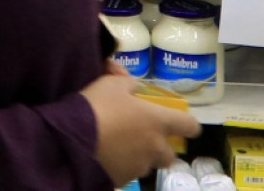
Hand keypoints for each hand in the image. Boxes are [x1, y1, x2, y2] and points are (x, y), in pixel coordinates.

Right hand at [81, 72, 201, 185]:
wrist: (73, 140)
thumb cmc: (98, 107)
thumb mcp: (110, 84)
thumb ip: (127, 82)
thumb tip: (133, 83)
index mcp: (158, 121)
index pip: (190, 126)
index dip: (187, 124)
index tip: (178, 122)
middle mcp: (155, 147)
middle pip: (170, 154)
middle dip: (158, 147)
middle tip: (139, 136)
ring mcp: (140, 166)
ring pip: (147, 164)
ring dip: (139, 156)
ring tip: (116, 145)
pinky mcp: (124, 179)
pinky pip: (128, 172)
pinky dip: (121, 164)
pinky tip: (105, 154)